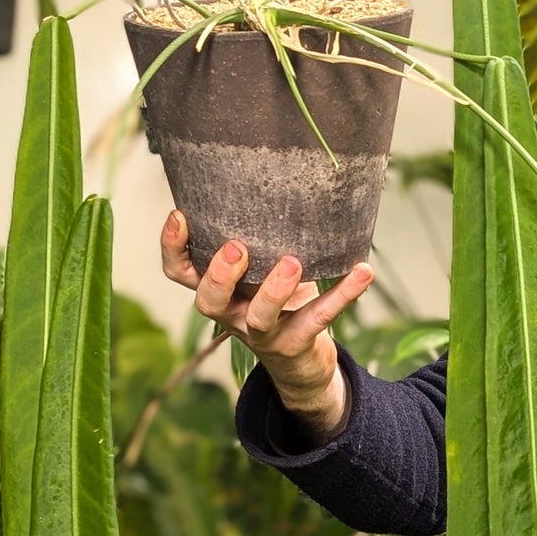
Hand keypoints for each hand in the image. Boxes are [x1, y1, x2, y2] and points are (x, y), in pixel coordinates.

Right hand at [160, 210, 373, 441]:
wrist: (301, 364)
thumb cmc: (277, 305)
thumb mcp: (257, 272)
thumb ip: (255, 238)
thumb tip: (270, 171)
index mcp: (220, 294)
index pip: (181, 274)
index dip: (173, 249)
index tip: (180, 215)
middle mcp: (234, 316)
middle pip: (210, 302)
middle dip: (220, 275)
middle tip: (236, 248)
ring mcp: (264, 334)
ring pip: (261, 316)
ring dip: (275, 289)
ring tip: (293, 263)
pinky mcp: (297, 344)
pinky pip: (320, 318)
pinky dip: (344, 293)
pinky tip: (363, 271)